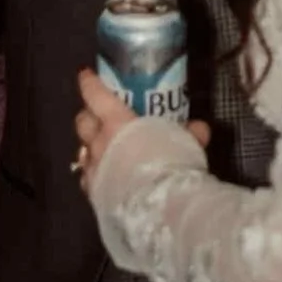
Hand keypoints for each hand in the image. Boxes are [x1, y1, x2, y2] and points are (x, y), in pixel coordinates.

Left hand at [73, 68, 210, 194]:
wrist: (158, 207)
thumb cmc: (171, 164)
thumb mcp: (187, 142)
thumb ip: (191, 133)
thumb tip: (199, 127)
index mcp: (118, 122)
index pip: (96, 95)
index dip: (89, 83)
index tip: (86, 74)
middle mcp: (99, 142)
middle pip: (82, 122)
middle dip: (87, 115)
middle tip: (97, 115)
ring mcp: (93, 169)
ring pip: (82, 150)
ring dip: (90, 146)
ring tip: (101, 148)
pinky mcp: (93, 193)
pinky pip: (88, 178)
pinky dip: (94, 173)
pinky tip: (104, 176)